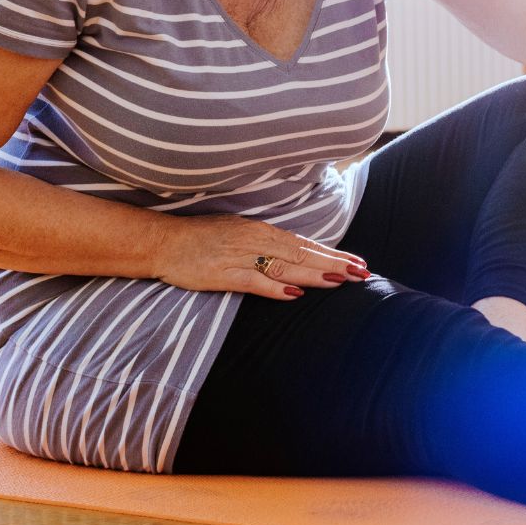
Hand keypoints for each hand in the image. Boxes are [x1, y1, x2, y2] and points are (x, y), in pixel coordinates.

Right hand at [154, 215, 369, 298]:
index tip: (358, 262)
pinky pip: (253, 281)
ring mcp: (239, 257)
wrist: (163, 242)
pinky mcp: (222, 274)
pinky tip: (295, 293)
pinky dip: (274, 287)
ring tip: (341, 279)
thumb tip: (296, 253)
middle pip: (301, 254)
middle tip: (363, 273)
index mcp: (261, 231)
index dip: (332, 253)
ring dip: (314, 273)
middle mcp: (255, 241)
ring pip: (284, 266)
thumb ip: (266, 244)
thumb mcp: (238, 232)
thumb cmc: (201, 238)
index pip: (304, 244)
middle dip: (334, 263)